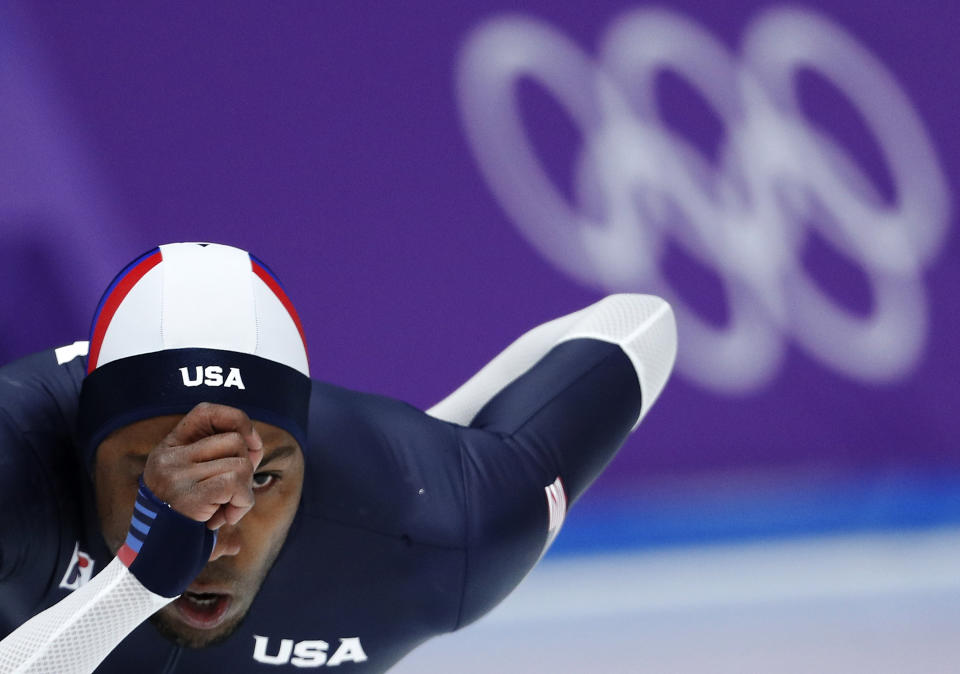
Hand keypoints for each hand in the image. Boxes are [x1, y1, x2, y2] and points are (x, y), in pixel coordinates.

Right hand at [143, 402, 263, 529]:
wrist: (153, 562)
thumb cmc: (181, 524)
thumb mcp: (194, 485)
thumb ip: (218, 462)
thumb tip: (257, 448)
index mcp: (169, 449)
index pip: (206, 412)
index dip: (237, 420)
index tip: (252, 443)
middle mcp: (169, 457)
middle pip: (235, 441)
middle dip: (246, 468)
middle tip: (232, 495)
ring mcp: (176, 475)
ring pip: (241, 464)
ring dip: (244, 493)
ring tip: (224, 511)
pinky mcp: (188, 495)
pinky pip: (236, 484)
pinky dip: (242, 504)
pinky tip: (226, 519)